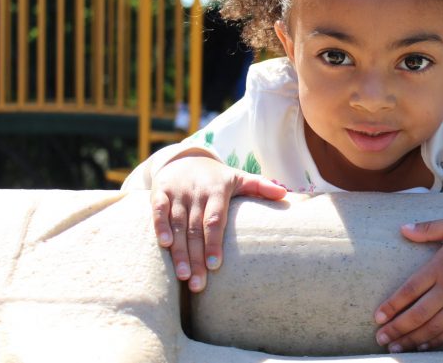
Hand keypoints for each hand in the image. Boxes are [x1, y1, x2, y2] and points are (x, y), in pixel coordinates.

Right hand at [150, 151, 285, 291]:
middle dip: (196, 258)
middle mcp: (197, 192)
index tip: (216, 266)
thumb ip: (260, 186)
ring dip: (179, 251)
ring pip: (178, 224)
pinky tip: (164, 245)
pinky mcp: (159, 192)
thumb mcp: (238, 178)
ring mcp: (177, 192)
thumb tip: (284, 194)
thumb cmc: (217, 178)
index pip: (216, 220)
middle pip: (196, 229)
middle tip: (198, 284)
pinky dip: (160, 226)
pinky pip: (158, 211)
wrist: (185, 158)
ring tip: (183, 276)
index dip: (214, 243)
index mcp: (217, 191)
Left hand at [373, 218, 442, 352]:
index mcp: (440, 266)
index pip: (409, 290)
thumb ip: (427, 229)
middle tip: (380, 338)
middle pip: (417, 314)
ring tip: (395, 348)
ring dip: (412, 339)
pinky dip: (436, 341)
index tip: (377, 317)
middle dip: (396, 328)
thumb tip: (403, 228)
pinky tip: (422, 348)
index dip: (392, 305)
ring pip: (432, 327)